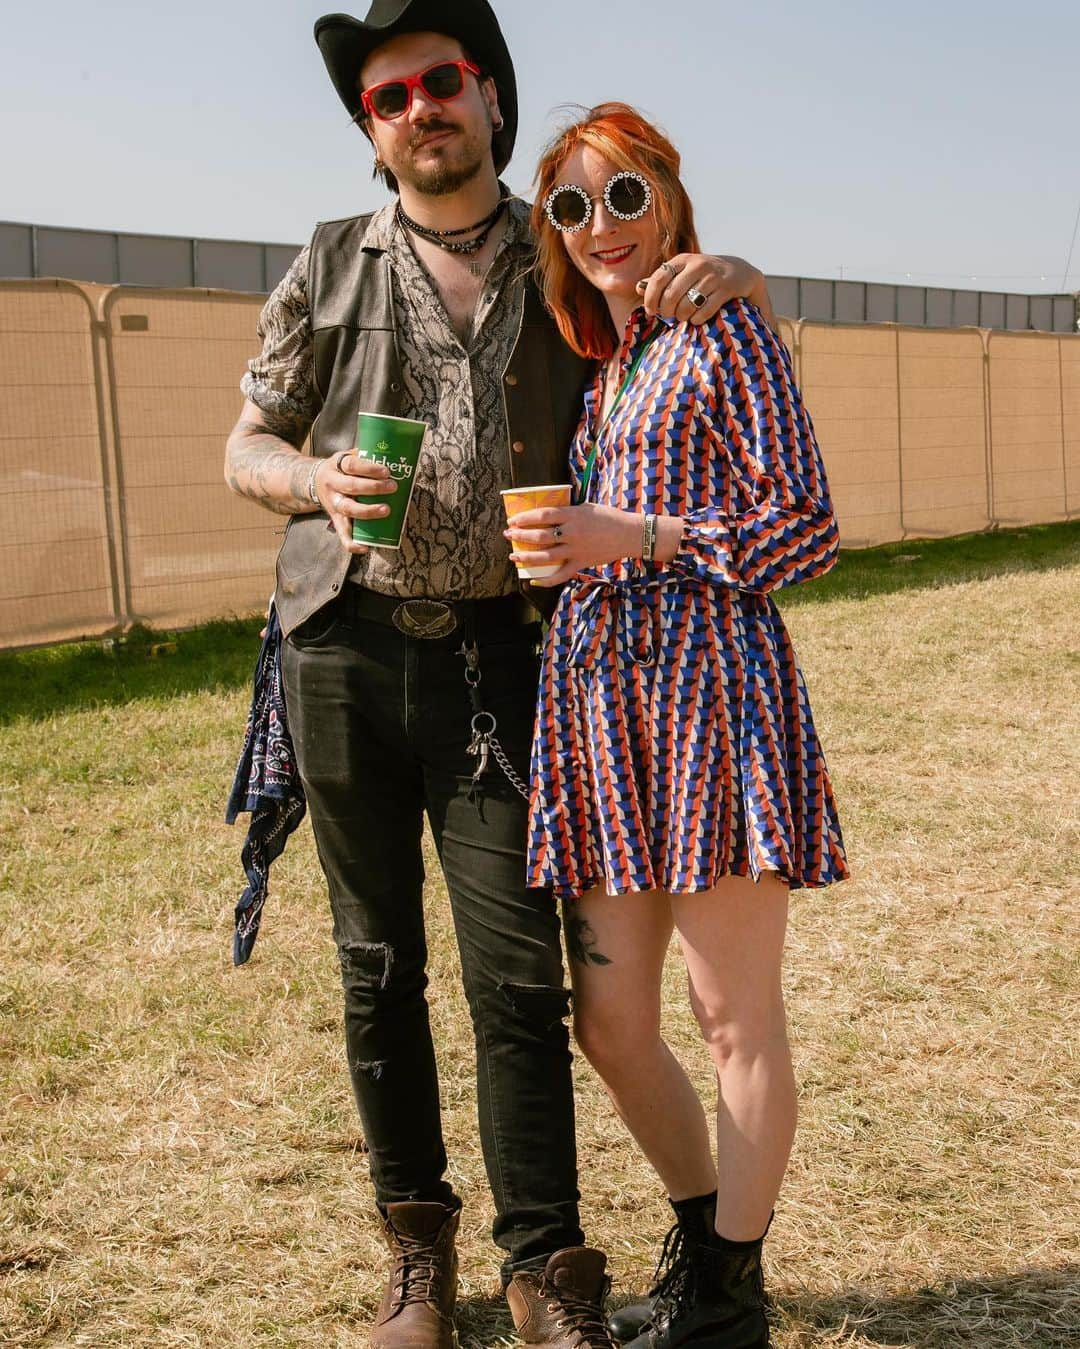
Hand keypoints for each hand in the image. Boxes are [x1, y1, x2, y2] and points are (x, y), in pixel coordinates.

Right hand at [315, 451, 396, 555]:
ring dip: (368, 511)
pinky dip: (352, 543)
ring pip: (348, 510)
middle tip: (393, 487)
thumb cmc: (340, 469)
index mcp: (336, 466)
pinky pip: (342, 533)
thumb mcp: (346, 457)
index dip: (369, 468)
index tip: (386, 471)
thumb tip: (396, 452)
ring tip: (387, 510)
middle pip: (351, 487)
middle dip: (374, 488)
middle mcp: (332, 485)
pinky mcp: (334, 519)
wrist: (313, 481)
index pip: (351, 465)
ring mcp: (333, 504)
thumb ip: (365, 455)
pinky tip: (365, 547)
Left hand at [504, 503, 639, 586]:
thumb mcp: (586, 507)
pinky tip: (534, 581)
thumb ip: (568, 512)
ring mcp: (575, 550)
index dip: (524, 518)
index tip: (513, 520)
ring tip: (513, 556)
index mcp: (572, 515)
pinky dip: (546, 580)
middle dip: (520, 536)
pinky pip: (560, 575)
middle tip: (508, 535)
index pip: (542, 515)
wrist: (629, 534)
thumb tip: (548, 515)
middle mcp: (571, 533)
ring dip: (526, 556)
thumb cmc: (609, 517)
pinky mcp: (581, 563)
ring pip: (545, 556)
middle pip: (539, 535)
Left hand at [636, 253, 773, 327]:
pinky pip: (704, 311)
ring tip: (684, 317)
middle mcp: (697, 265)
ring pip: (687, 305)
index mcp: (682, 260)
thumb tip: (638, 287)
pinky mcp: (726, 289)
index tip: (651, 311)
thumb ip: (661, 280)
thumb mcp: (683, 273)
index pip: (658, 278)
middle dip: (667, 311)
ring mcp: (713, 277)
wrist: (739, 272)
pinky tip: (696, 319)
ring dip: (682, 317)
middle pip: (671, 295)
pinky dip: (697, 319)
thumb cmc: (703, 277)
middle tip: (669, 316)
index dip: (650, 298)